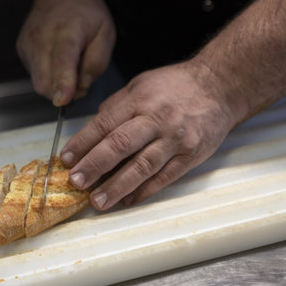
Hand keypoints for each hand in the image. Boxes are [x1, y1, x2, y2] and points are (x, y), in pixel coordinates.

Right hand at [16, 0, 115, 105]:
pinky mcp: (22, 50)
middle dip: (63, 93)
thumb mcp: (106, 34)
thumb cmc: (86, 14)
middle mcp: (43, 39)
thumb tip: (83, 84)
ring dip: (56, 85)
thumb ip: (98, 62)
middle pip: (46, 82)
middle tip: (79, 80)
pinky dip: (48, 76)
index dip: (63, 84)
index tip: (63, 100)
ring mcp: (29, 45)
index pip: (63, 62)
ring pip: (39, 83)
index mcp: (68, 34)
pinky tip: (56, 60)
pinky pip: (35, 75)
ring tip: (69, 66)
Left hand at [60, 62, 238, 209]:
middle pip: (120, 145)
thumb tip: (94, 128)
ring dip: (117, 186)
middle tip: (76, 183)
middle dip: (95, 166)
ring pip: (142, 166)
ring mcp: (175, 139)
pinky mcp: (191, 155)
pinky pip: (165, 177)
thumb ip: (117, 105)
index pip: (105, 124)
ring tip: (98, 202)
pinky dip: (145, 191)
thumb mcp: (142, 83)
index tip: (65, 159)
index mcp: (140, 99)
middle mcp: (157, 119)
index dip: (83, 143)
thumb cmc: (176, 85)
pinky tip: (128, 200)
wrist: (220, 87)